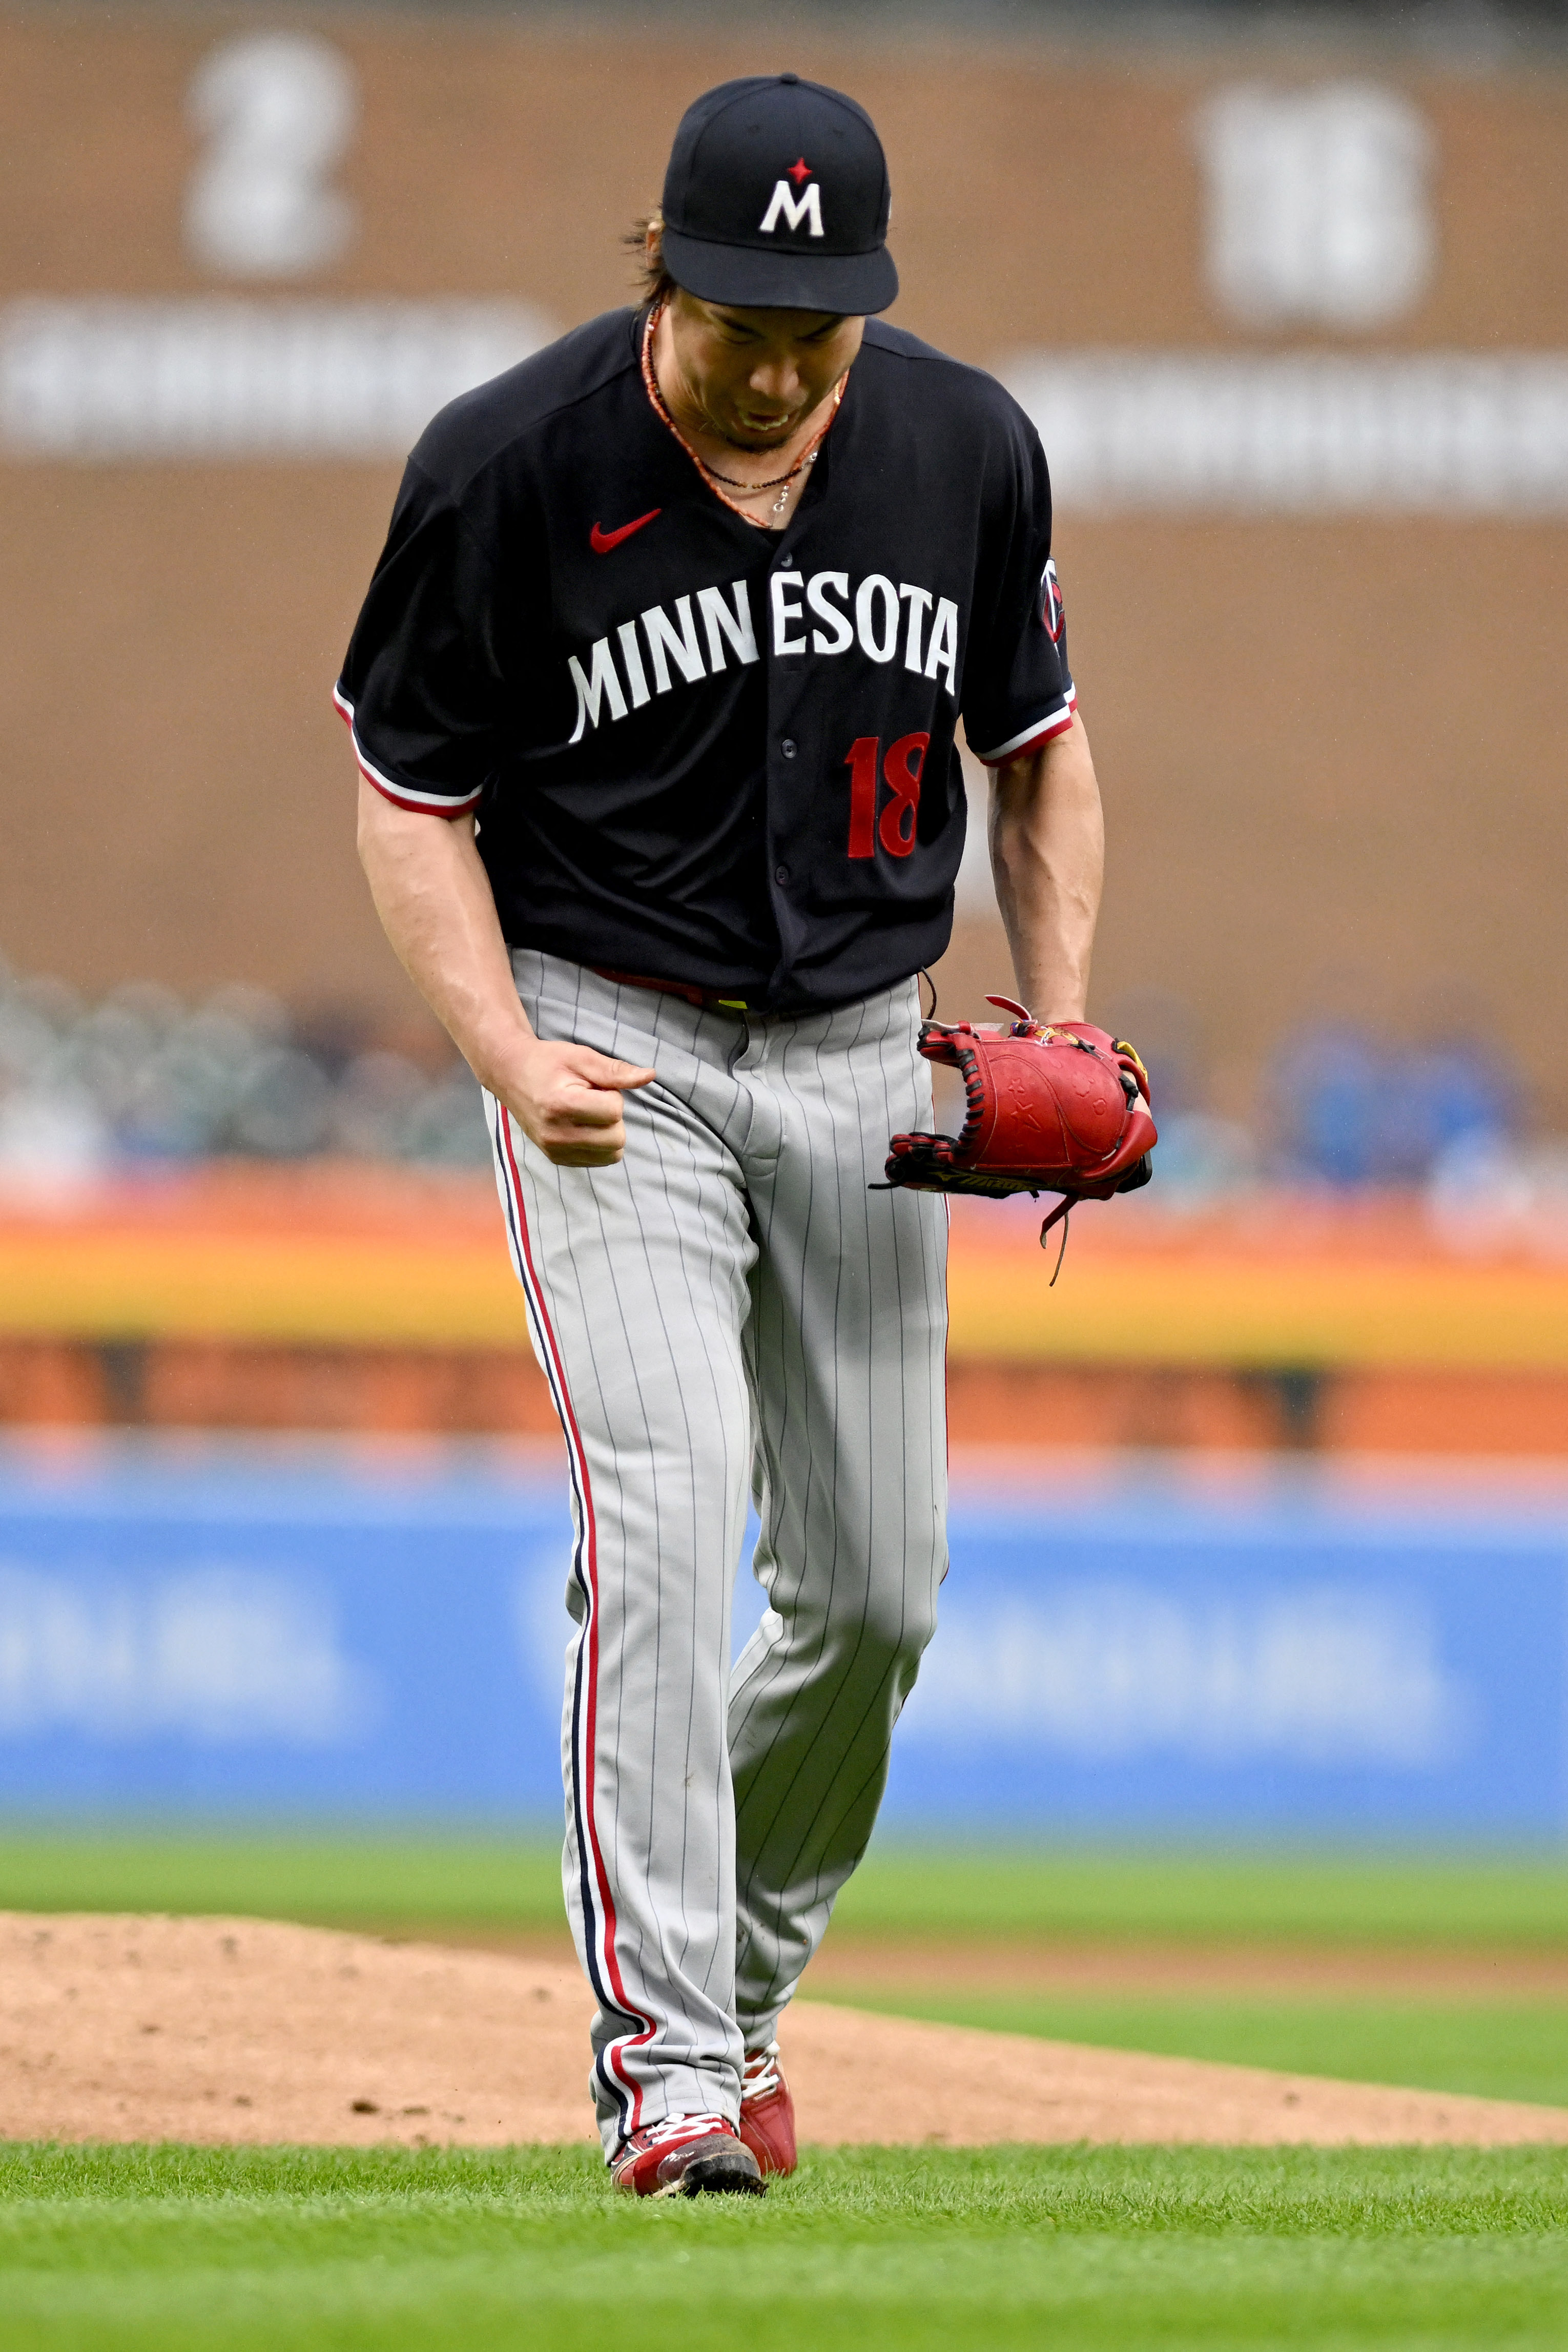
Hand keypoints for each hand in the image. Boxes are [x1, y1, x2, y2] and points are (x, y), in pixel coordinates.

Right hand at [496, 1037, 655, 1167]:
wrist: (511, 1074)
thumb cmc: (548, 1062)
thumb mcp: (582, 1057)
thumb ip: (616, 1071)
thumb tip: (650, 1075)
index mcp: (561, 1105)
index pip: (615, 1111)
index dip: (611, 1094)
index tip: (592, 1086)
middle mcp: (556, 1134)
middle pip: (617, 1138)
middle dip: (612, 1116)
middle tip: (590, 1098)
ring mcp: (554, 1150)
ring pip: (612, 1154)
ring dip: (607, 1132)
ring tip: (585, 1112)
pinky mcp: (556, 1159)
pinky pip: (599, 1161)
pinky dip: (599, 1144)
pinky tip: (581, 1125)